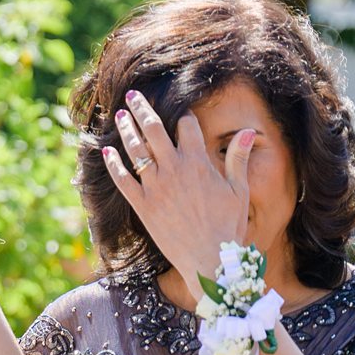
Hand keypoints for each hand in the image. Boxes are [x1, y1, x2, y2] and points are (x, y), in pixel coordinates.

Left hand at [101, 89, 256, 287]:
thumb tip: (248, 131)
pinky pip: (122, 180)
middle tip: (132, 94)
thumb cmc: (228, 226)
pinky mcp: (142, 205)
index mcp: (199, 163)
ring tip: (119, 114)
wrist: (209, 259)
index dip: (183, 115)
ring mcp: (155, 187)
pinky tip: (106, 150)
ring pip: (135, 150)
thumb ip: (239, 158)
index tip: (178, 109)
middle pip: (153, 129)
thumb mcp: (239, 190)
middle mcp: (174, 170)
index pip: (186, 126)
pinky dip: (113, 164)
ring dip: (126, 129)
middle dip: (142, 108)